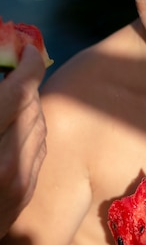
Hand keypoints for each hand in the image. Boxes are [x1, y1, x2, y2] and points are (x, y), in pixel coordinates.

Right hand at [0, 44, 45, 236]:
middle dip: (27, 85)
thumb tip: (6, 82)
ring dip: (31, 107)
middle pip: (32, 106)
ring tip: (15, 99)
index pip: (19, 91)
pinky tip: (18, 130)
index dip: (29, 64)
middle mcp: (6, 161)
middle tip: (16, 74)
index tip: (30, 49)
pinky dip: (33, 132)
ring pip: (40, 127)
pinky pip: (39, 150)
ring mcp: (19, 182)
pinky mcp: (23, 195)